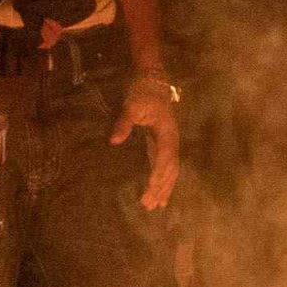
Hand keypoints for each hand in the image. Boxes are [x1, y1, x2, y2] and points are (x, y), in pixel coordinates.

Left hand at [113, 75, 180, 211]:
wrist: (152, 80)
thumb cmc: (141, 92)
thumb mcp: (131, 105)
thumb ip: (124, 123)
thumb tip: (114, 141)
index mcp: (167, 131)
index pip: (165, 156)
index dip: (158, 173)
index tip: (150, 188)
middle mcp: (172, 139)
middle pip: (171, 168)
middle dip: (161, 187)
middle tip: (148, 204)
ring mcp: (170, 142)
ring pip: (172, 170)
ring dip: (165, 188)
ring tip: (156, 206)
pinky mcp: (164, 143)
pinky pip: (167, 166)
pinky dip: (165, 181)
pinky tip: (160, 193)